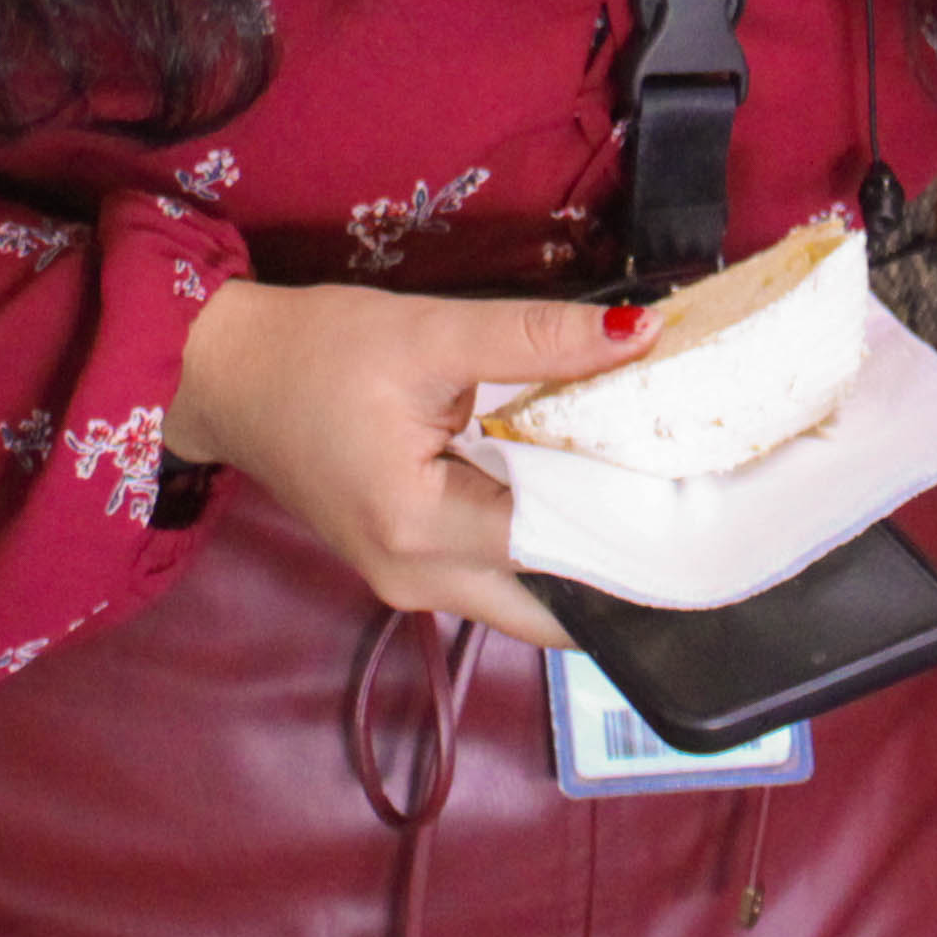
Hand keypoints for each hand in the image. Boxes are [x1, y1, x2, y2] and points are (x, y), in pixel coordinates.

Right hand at [167, 281, 656, 647]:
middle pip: (552, 605)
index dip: (635, 521)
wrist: (226, 376)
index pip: (559, 548)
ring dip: (587, 559)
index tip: (711, 501)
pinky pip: (499, 576)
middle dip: (624, 569)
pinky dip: (545, 546)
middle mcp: (419, 580)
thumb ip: (536, 338)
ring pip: (528, 599)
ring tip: (664, 503)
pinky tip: (589, 497)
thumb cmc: (313, 352)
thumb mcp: (428, 332)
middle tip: (704, 517)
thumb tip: (640, 334)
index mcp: (420, 528)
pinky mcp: (410, 566)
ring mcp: (411, 584)